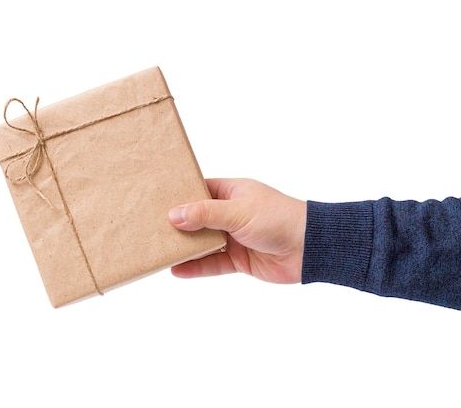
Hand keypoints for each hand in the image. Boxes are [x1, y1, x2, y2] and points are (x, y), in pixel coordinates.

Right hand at [168, 178, 305, 283]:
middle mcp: (231, 213)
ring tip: (159, 250)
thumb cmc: (279, 218)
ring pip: (202, 242)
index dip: (179, 196)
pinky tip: (177, 270)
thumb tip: (174, 215)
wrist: (310, 248)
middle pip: (197, 218)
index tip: (155, 201)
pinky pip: (212, 263)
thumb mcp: (238, 211)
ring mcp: (234, 237)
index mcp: (232, 192)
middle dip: (177, 224)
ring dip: (184, 247)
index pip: (199, 190)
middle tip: (150, 228)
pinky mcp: (239, 260)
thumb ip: (205, 213)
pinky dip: (196, 267)